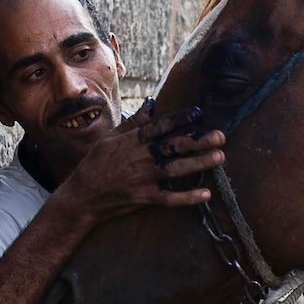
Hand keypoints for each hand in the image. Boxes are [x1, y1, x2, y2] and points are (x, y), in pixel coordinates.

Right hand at [52, 99, 223, 225]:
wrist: (82, 195)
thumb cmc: (96, 164)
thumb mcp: (111, 138)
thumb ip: (134, 123)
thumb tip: (152, 104)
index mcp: (133, 141)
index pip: (160, 127)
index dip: (180, 120)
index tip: (198, 114)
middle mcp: (141, 158)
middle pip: (173, 147)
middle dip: (198, 140)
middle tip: (220, 135)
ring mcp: (144, 179)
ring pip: (176, 170)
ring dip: (199, 163)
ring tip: (219, 157)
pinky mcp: (144, 198)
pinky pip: (170, 198)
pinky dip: (188, 197)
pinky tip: (206, 194)